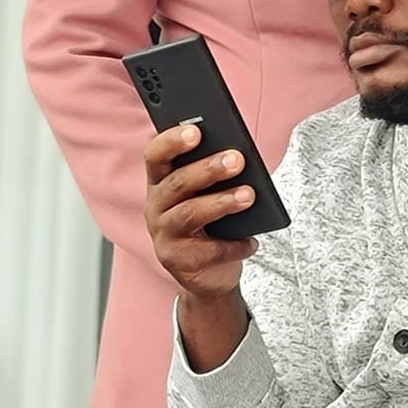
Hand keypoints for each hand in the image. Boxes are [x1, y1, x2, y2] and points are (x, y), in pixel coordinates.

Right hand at [145, 123, 256, 299]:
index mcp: (161, 183)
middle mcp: (156, 207)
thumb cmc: (212, 225)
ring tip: (249, 195)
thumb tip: (237, 157)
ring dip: (221, 202)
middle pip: (177, 183)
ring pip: (189, 213)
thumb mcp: (210, 195)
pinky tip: (252, 240)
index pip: (155, 156)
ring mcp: (164, 235)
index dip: (172, 142)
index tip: (196, 131)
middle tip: (237, 160)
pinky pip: (207, 251)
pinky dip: (234, 245)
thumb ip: (215, 176)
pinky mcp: (177, 261)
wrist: (209, 275)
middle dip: (208, 169)